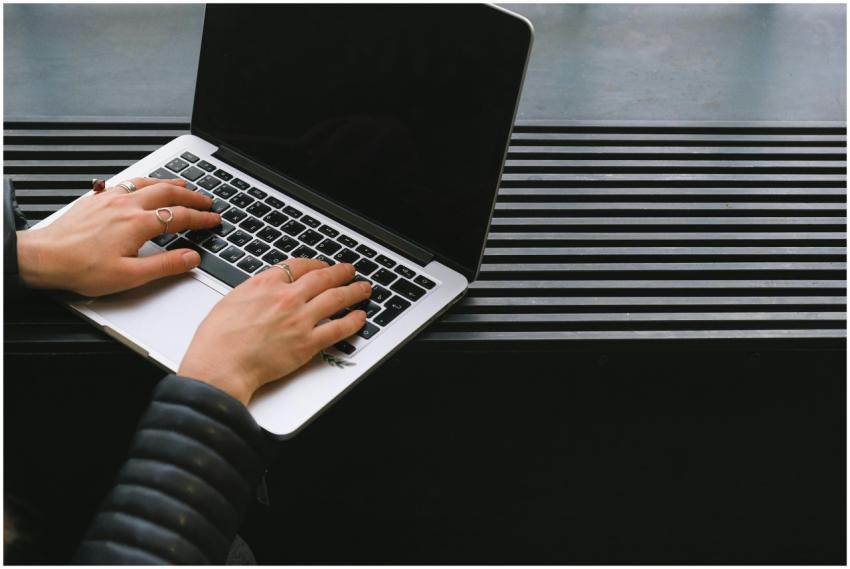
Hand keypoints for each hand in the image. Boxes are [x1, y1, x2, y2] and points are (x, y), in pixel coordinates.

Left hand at [17, 177, 219, 296]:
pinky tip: (145, 184)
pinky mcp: (96, 198)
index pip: (180, 217)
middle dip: (192, 196)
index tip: (214, 220)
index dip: (201, 218)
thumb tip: (191, 258)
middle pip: (168, 193)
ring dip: (170, 183)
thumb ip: (165, 266)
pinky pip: (128, 182)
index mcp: (138, 224)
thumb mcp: (129, 276)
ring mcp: (110, 198)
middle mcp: (126, 206)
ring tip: (184, 184)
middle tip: (207, 200)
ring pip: (148, 182)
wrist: (44, 257)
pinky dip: (145, 181)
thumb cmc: (81, 268)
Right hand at [178, 259, 370, 404]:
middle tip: (350, 271)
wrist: (220, 364)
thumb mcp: (232, 300)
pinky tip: (360, 318)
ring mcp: (300, 319)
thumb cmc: (217, 339)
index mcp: (266, 283)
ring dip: (354, 291)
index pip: (300, 265)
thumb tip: (264, 290)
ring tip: (363, 289)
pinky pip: (339, 329)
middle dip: (341, 272)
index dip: (316, 264)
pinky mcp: (308, 343)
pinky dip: (353, 321)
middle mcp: (287, 297)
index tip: (323, 266)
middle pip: (323, 278)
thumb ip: (254, 291)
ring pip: (337, 298)